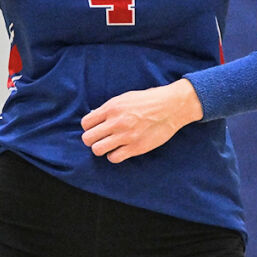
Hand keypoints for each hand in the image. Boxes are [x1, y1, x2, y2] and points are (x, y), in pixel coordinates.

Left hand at [81, 82, 202, 162]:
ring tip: (109, 145)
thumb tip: (94, 117)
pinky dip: (114, 156)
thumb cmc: (148, 101)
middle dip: (92, 139)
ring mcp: (125, 136)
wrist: (171, 107)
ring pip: (97, 150)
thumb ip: (108, 109)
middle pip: (88, 138)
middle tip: (100, 138)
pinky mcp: (136, 148)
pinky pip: (114, 158)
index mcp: (111, 108)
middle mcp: (116, 122)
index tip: (96, 128)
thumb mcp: (124, 98)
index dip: (89, 127)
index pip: (86, 123)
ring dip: (101, 149)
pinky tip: (120, 150)